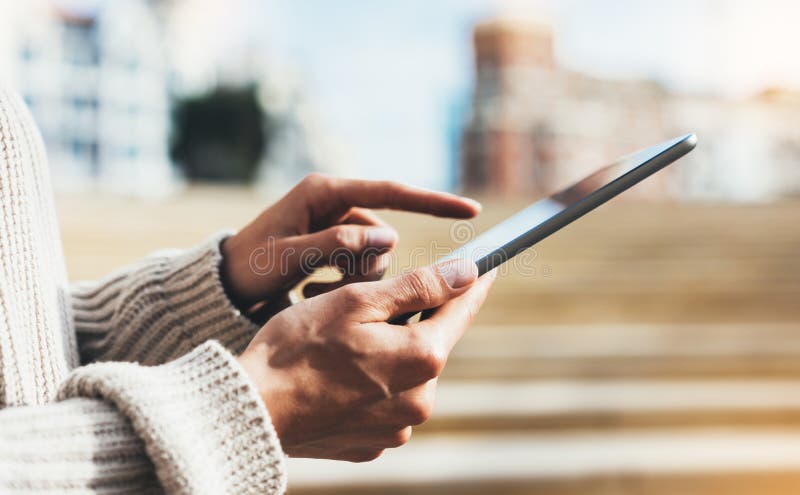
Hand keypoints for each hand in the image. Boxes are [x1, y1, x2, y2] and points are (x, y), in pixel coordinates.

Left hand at [221, 173, 480, 317]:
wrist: (225, 284)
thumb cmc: (250, 267)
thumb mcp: (288, 256)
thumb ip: (337, 244)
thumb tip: (388, 239)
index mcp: (324, 191)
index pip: (389, 191)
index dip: (431, 201)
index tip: (469, 211)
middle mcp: (335, 202)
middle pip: (383, 235)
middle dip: (367, 266)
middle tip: (330, 285)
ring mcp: (336, 224)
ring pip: (376, 255)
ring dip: (355, 279)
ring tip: (315, 290)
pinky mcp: (335, 244)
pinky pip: (361, 265)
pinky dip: (346, 284)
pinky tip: (313, 291)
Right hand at [236, 259, 495, 460]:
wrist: (250, 409)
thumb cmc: (297, 347)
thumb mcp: (358, 301)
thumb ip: (419, 287)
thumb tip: (468, 273)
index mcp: (421, 358)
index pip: (462, 310)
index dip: (474, 283)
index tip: (488, 265)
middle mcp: (419, 400)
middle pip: (431, 342)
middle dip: (412, 319)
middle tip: (374, 303)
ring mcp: (397, 427)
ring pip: (407, 372)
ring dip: (390, 351)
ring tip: (344, 343)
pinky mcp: (374, 441)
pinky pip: (386, 402)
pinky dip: (372, 383)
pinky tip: (339, 375)